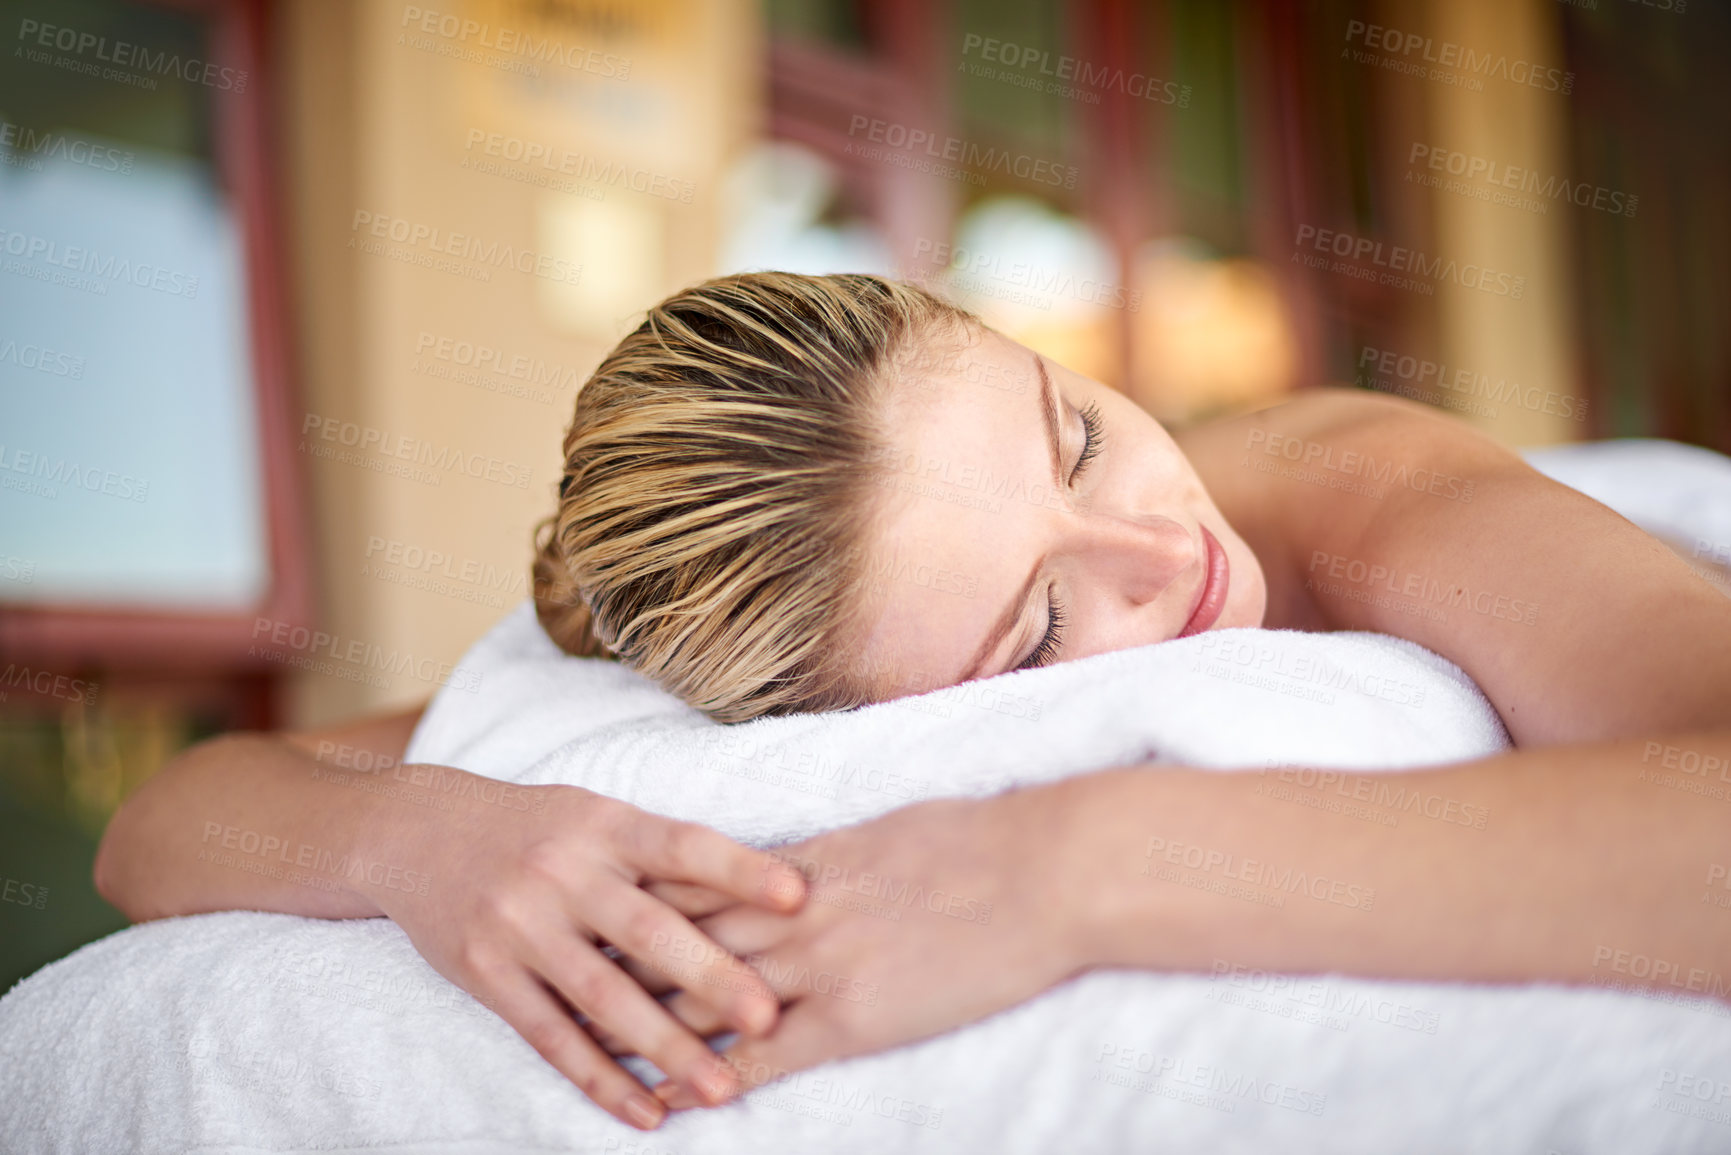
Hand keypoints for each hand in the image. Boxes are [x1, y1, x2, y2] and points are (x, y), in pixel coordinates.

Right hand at [362, 776, 806, 1129]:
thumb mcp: (594, 814)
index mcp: (603, 826)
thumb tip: (762, 882)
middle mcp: (562, 874)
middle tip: (769, 1016)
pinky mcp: (487, 974)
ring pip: (603, 997)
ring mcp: (521, 927)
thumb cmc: (534, 826)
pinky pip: (550, 1036)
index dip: (740, 869)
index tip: (799, 894)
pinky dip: (599, 1078)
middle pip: (646, 930)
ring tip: (723, 1088)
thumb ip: (661, 851)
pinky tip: (645, 1111)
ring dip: (666, 1047)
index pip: (681, 845)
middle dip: (710, 975)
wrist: (412, 832)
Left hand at [627, 787, 1085, 1106]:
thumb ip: (833, 856)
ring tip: (589, 1047)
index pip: (695, 883)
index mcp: (802, 863)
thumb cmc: (980, 841)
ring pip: (705, 1001)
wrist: (1043, 872)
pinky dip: (712, 1080)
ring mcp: (816, 969)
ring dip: (646, 1029)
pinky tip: (674, 1102)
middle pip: (679, 942)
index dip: (638, 901)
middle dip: (616, 964)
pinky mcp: (850, 1020)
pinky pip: (764, 1059)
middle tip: (555, 976)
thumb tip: (805, 865)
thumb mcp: (891, 832)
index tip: (590, 909)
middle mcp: (791, 914)